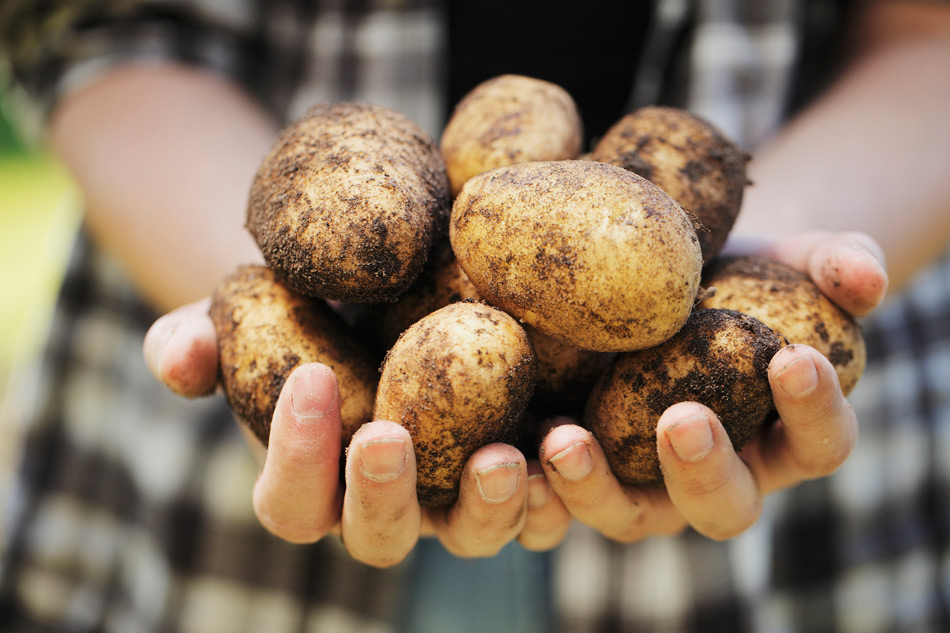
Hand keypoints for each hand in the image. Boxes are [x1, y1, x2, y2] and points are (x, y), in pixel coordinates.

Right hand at [143, 303, 562, 565]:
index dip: (292, 453)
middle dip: (382, 494)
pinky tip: (566, 439)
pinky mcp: (519, 473)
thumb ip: (201, 339)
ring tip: (502, 456)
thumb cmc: (306, 309)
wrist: (384, 294)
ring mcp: (455, 497)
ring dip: (487, 508)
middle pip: (380, 537)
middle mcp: (386, 505)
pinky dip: (557, 488)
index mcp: (315, 482)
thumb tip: (173, 357)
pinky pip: (542, 507)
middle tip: (387, 435)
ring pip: (471, 537)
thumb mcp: (249, 313)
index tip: (307, 377)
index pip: (291, 500)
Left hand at [536, 230, 887, 541]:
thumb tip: (863, 275)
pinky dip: (536, 479)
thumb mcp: (796, 258)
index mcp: (782, 436)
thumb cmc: (746, 273)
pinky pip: (557, 494)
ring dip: (595, 488)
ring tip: (563, 439)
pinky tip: (513, 438)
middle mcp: (717, 475)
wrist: (672, 275)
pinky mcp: (581, 464)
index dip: (813, 409)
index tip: (794, 355)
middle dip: (703, 470)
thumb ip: (841, 263)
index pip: (818, 443)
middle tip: (683, 418)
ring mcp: (643, 480)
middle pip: (722, 506)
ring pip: (627, 515)